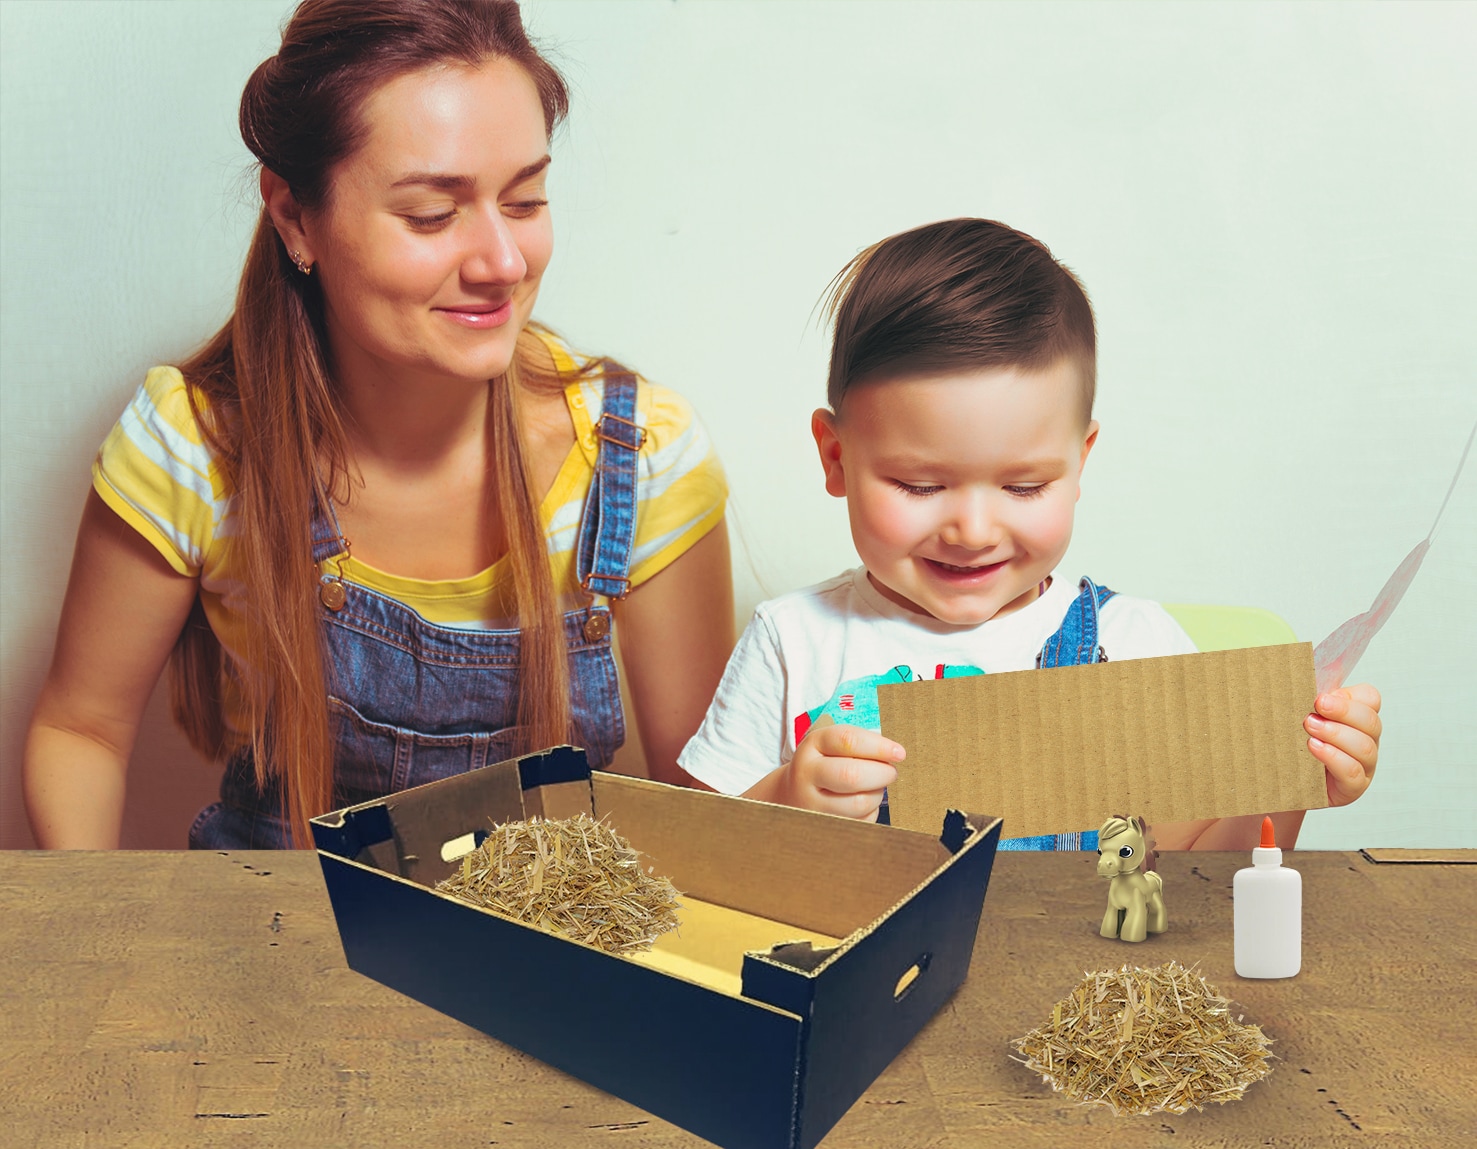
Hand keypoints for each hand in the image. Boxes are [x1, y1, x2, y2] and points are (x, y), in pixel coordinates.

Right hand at [777, 714, 903, 820]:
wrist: (790, 795)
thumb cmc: (824, 764)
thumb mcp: (832, 746)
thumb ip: (859, 745)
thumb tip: (894, 755)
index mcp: (811, 745)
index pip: (847, 740)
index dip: (878, 746)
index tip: (899, 753)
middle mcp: (806, 774)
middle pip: (851, 775)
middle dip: (881, 774)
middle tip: (891, 772)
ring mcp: (811, 804)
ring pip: (858, 803)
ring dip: (876, 794)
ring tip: (874, 787)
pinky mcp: (821, 827)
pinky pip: (859, 822)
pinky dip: (870, 812)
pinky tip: (862, 803)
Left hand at [1304, 683, 1381, 806]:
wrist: (1283, 784)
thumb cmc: (1293, 747)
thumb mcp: (1299, 719)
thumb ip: (1305, 701)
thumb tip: (1295, 675)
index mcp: (1356, 719)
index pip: (1370, 699)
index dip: (1351, 696)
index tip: (1322, 696)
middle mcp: (1365, 740)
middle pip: (1371, 722)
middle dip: (1343, 711)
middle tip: (1317, 706)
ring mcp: (1363, 766)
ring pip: (1364, 746)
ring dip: (1336, 733)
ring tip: (1310, 727)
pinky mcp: (1353, 788)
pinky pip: (1353, 772)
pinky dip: (1334, 757)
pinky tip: (1315, 748)